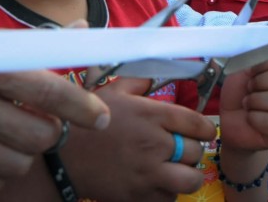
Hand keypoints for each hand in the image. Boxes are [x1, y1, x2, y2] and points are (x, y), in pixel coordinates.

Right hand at [0, 25, 110, 190]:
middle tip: (43, 117)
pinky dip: (0, 168)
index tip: (100, 116)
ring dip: (26, 149)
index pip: (47, 91)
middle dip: (52, 128)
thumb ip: (33, 45)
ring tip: (13, 130)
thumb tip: (81, 36)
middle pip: (40, 136)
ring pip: (20, 163)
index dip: (82, 107)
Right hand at [67, 77, 216, 200]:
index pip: (197, 123)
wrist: (61, 158)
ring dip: (186, 175)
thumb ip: (139, 81)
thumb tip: (155, 77)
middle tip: (182, 150)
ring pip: (190, 179)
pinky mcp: (139, 197)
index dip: (206, 129)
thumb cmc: (87, 123)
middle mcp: (154, 144)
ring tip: (175, 169)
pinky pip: (169, 198)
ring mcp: (147, 173)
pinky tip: (155, 183)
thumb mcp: (113, 92)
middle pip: (196, 152)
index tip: (204, 132)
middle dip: (192, 150)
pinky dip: (167, 192)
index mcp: (151, 115)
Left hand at [219, 51, 267, 150]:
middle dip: (262, 81)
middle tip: (250, 87)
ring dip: (256, 100)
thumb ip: (255, 55)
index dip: (266, 61)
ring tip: (248, 103)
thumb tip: (263, 45)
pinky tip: (250, 117)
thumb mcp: (243, 68)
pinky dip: (254, 118)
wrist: (232, 122)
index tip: (252, 69)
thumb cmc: (240, 93)